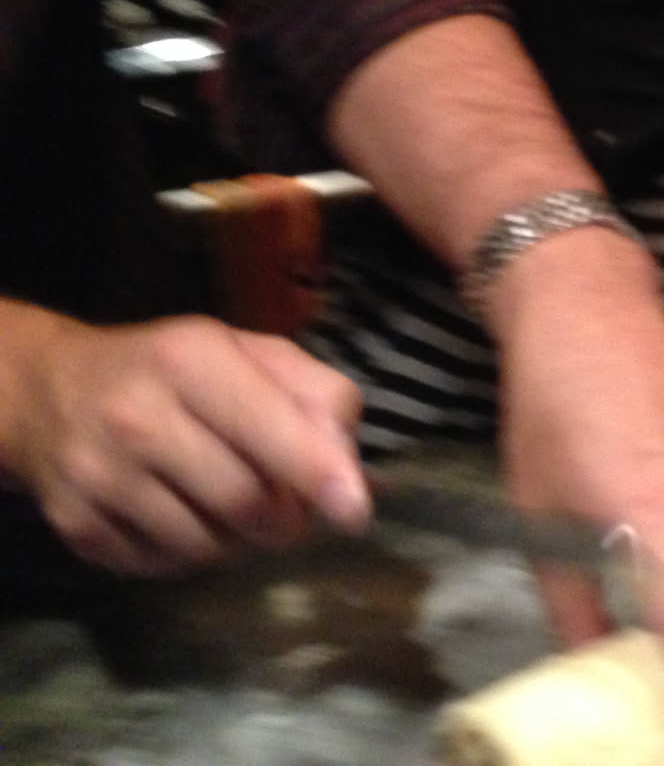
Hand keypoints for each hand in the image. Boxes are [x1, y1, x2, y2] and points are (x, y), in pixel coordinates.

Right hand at [3, 311, 367, 573]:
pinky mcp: (77, 526)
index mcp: (191, 360)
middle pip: (244, 499)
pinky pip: (165, 567)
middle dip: (289, 519)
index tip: (356, 511)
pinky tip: (192, 519)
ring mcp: (99, 476)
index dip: (319, 473)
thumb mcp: (246, 353)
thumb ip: (313, 395)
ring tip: (243, 511)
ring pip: (206, 544)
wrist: (50, 391)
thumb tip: (357, 466)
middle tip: (298, 511)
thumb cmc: (171, 370)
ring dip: (245, 542)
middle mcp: (138, 417)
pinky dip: (196, 556)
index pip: (268, 426)